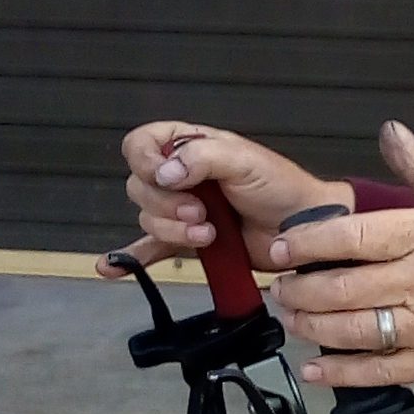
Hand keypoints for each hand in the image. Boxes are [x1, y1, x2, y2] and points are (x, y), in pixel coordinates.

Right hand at [100, 120, 344, 276]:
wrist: (304, 230)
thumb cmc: (280, 186)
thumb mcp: (244, 160)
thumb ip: (201, 158)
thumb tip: (163, 173)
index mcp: (190, 147)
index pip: (141, 144)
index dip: (146, 161)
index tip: (168, 178)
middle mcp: (181, 176)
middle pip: (139, 186)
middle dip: (167, 204)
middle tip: (203, 212)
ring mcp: (182, 210)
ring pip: (148, 219)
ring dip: (173, 231)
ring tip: (209, 234)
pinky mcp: (188, 242)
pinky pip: (149, 249)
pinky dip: (129, 259)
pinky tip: (110, 269)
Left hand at [269, 121, 413, 389]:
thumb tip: (392, 132)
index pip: (349, 236)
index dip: (303, 242)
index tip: (279, 246)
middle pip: (339, 288)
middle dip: (298, 290)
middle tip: (281, 287)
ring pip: (351, 331)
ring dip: (311, 327)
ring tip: (294, 319)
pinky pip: (379, 372)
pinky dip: (340, 374)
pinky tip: (315, 369)